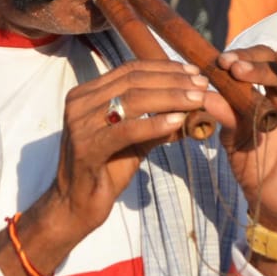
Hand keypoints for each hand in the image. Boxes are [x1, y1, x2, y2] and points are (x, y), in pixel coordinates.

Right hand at [0, 60, 221, 275]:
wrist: (74, 207)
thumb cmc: (105, 171)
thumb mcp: (134, 141)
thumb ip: (157, 123)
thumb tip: (193, 110)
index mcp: (87, 94)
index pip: (130, 69)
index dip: (164, 68)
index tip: (194, 72)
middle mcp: (80, 103)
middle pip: (133, 80)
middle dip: (173, 80)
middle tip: (202, 84)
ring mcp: (80, 124)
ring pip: (132, 99)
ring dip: (170, 97)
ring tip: (197, 100)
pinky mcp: (86, 147)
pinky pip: (126, 130)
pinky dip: (154, 124)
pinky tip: (177, 121)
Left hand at [215, 46, 276, 228]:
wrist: (267, 201)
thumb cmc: (253, 164)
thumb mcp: (234, 138)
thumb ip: (225, 116)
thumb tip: (207, 96)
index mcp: (270, 94)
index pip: (261, 64)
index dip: (244, 59)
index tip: (222, 63)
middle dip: (259, 65)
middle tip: (235, 67)